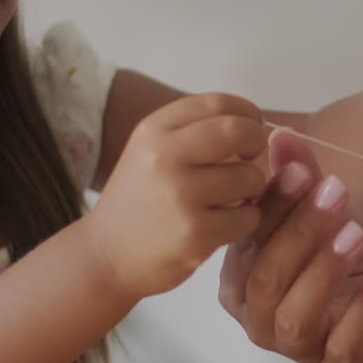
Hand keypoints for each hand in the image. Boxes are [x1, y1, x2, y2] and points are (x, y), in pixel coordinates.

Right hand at [83, 94, 266, 298]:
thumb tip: (257, 123)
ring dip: (252, 191)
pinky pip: (248, 217)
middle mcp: (163, 156)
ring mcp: (179, 194)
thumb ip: (193, 134)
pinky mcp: (195, 232)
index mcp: (152, 131)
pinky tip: (225, 227)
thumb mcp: (150, 154)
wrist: (105, 259)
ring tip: (231, 201)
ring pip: (250, 178)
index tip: (252, 127)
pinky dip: (246, 222)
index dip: (247, 113)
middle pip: (238, 131)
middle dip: (256, 144)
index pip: (217, 103)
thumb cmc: (138, 205)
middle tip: (250, 161)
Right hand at [218, 129, 362, 362]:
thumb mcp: (327, 210)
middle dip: (299, 233)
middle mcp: (257, 319)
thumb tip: (281, 134)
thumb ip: (302, 175)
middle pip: (266, 279)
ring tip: (356, 231)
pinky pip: (343, 344)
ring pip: (295, 316)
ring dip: (325, 271)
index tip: (301, 171)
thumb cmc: (346, 253)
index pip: (247, 241)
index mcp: (241, 279)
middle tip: (334, 192)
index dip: (273, 206)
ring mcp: (296, 348)